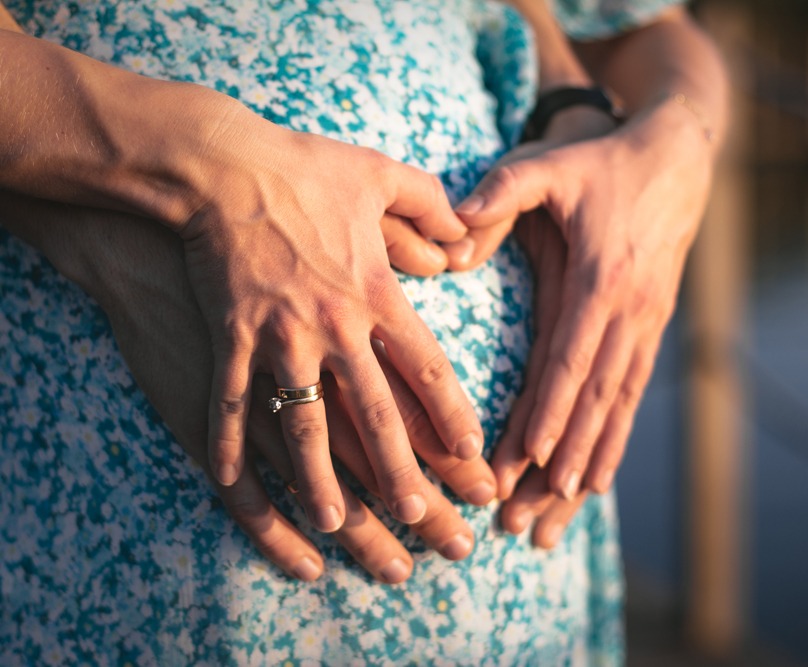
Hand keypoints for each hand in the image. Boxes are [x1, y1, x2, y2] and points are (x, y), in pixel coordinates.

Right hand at [180, 117, 484, 533]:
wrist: (220, 163)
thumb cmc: (303, 167)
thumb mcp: (379, 174)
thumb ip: (430, 207)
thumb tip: (463, 239)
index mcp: (376, 292)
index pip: (426, 365)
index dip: (450, 413)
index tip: (470, 454)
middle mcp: (335, 324)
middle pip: (375, 411)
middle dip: (398, 468)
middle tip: (419, 516)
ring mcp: (280, 334)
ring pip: (305, 421)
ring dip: (319, 476)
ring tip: (332, 522)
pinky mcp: (232, 334)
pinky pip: (230, 398)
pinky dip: (229, 439)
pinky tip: (231, 478)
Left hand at [447, 107, 712, 502]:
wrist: (677, 154)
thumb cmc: (602, 160)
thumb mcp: (551, 163)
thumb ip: (502, 189)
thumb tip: (455, 226)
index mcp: (600, 276)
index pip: (571, 358)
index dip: (548, 411)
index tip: (525, 462)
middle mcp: (631, 310)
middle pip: (593, 400)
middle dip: (559, 463)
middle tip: (522, 517)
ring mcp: (649, 322)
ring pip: (617, 410)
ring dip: (587, 467)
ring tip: (556, 521)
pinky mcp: (654, 327)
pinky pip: (633, 396)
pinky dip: (615, 442)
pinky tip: (597, 484)